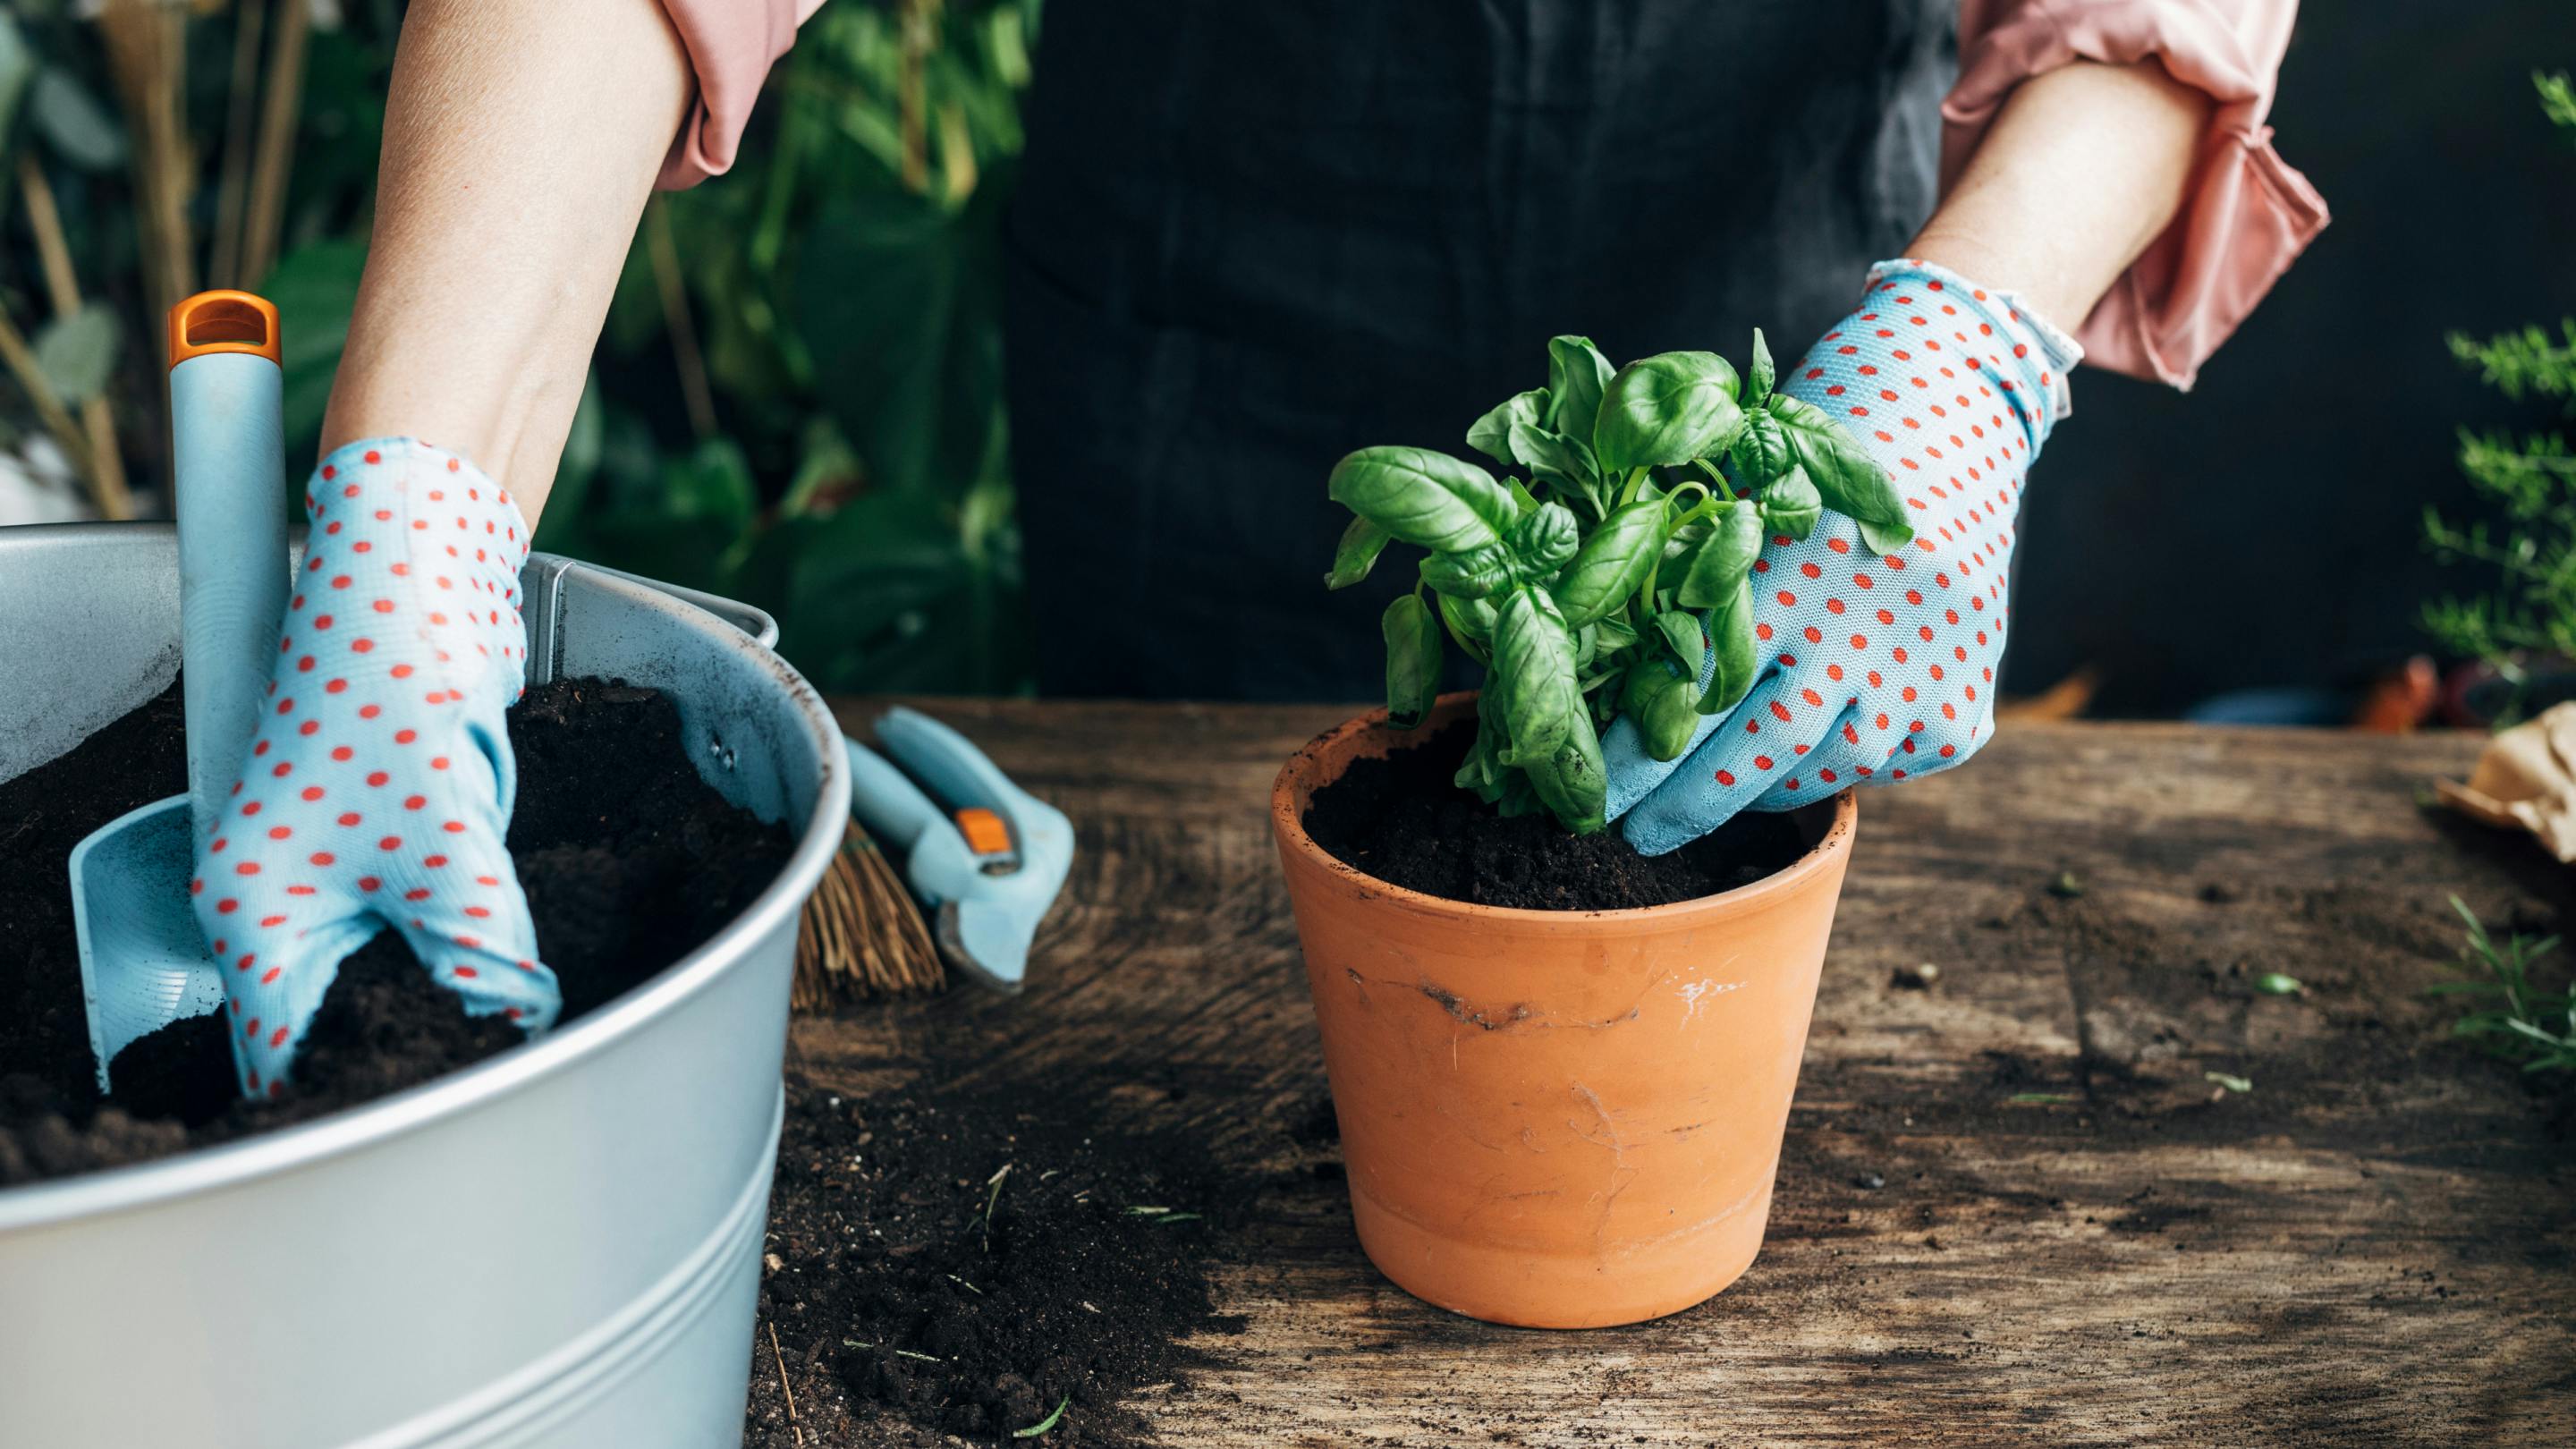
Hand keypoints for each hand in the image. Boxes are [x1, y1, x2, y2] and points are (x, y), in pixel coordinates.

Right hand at [190, 439, 557, 1093]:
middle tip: (503, 1047)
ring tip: (507, 952)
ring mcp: (331, 862)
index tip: (451, 1107)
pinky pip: (436, 901)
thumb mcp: (447, 851)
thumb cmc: (392, 691)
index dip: (372, 1089)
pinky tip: (506, 901)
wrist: (418, 576)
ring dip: (462, 955)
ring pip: (405, 959)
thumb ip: (481, 955)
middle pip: (353, 1013)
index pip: (292, 1058)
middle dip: (430, 1024)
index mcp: (253, 917)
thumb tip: (518, 1025)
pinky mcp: (386, 828)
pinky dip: (475, 905)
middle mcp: (275, 899)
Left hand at [1604, 260, 2077, 854]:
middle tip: (1628, 835)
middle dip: (1682, 801)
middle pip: (1756, 751)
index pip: (1697, 688)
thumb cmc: (1821, 432)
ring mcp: (1921, 677)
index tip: (1586, 790)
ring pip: (1821, 770)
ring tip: (1702, 802)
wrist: (1958, 394)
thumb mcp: (1752, 482)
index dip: (1637, 751)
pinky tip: (1797, 761)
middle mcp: (1866, 633)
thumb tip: (1596, 658)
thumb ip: (1695, 568)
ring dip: (1758, 790)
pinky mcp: (1962, 710)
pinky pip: (1881, 767)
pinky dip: (1832, 767)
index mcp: (1797, 575)